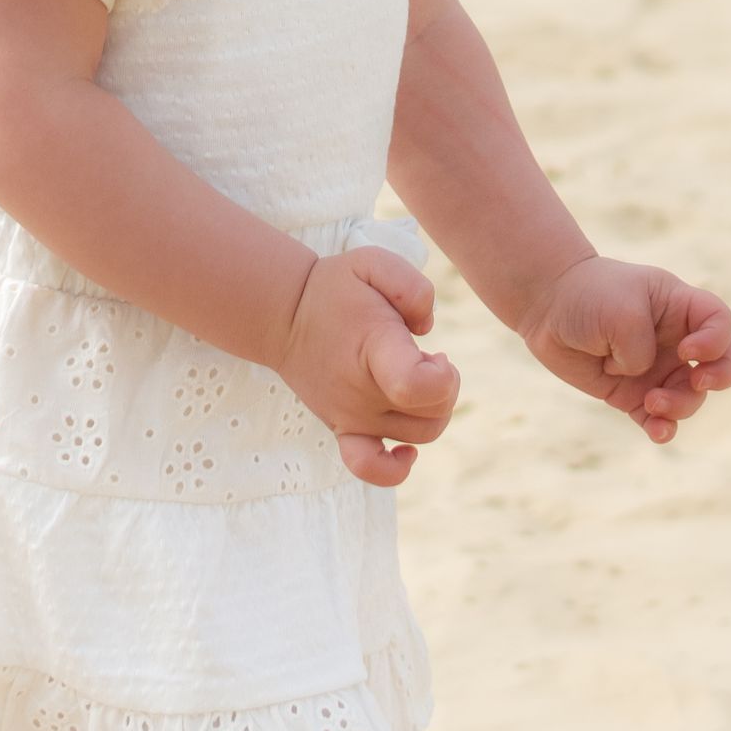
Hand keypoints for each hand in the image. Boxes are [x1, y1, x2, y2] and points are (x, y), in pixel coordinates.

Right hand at [277, 246, 459, 488]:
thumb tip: (427, 330)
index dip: (443, 378)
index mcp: (373, 348)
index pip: (415, 387)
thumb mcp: (374, 262)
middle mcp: (362, 392)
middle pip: (432, 415)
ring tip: (416, 377)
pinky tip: (408, 449)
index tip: (436, 355)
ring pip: (421, 435)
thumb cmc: (336, 288)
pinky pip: (371, 468)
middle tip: (428, 357)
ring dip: (433, 409)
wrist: (284, 315)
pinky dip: (396, 468)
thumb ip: (414, 288)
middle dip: (446, 385)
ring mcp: (351, 416)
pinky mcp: (343, 430)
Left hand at [520, 253, 730, 444]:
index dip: (716, 341)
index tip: (687, 349)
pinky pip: (659, 420)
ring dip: (680, 405)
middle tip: (698, 382)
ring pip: (690, 397)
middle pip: (720, 363)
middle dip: (720, 377)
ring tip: (651, 403)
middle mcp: (674, 340)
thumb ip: (640, 349)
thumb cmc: (587, 296)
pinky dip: (664, 429)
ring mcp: (656, 369)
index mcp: (678, 306)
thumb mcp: (620, 311)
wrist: (547, 307)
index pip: (719, 321)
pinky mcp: (634, 395)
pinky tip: (658, 433)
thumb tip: (644, 386)